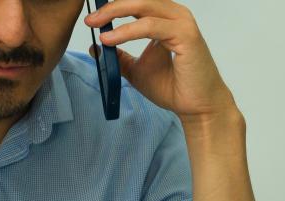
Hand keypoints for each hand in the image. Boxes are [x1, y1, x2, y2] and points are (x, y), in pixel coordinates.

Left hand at [85, 0, 237, 124]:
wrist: (194, 105)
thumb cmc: (172, 87)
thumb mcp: (136, 70)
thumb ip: (119, 57)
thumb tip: (96, 47)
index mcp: (164, 18)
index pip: (137, 3)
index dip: (114, 7)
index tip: (91, 18)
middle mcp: (174, 15)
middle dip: (112, 6)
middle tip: (90, 19)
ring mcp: (182, 23)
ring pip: (145, 7)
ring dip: (117, 13)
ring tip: (96, 25)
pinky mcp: (186, 35)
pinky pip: (151, 26)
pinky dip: (128, 31)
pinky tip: (110, 39)